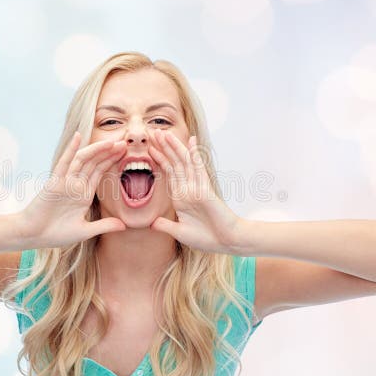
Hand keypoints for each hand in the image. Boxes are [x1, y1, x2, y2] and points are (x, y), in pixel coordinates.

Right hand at [18, 131, 126, 248]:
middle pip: (94, 163)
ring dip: (96, 149)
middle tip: (124, 143)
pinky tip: (78, 137)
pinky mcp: (54, 182)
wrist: (32, 236)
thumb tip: (124, 226)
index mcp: (84, 194)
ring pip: (83, 160)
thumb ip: (104, 226)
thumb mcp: (84, 231)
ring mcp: (65, 182)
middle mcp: (76, 185)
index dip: (112, 161)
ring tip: (111, 141)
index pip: (100, 172)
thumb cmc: (55, 234)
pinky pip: (64, 163)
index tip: (125, 152)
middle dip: (109, 153)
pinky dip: (71, 149)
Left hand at [148, 130, 240, 253]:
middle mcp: (188, 188)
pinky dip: (195, 154)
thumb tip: (151, 223)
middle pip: (174, 163)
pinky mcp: (206, 189)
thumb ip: (165, 226)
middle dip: (163, 147)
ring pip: (184, 162)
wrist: (226, 243)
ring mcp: (197, 187)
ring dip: (174, 146)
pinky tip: (191, 141)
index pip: (168, 173)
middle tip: (152, 132)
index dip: (159, 160)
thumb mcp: (180, 233)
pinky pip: (199, 169)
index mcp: (180, 197)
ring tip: (164, 132)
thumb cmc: (206, 239)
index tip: (149, 147)